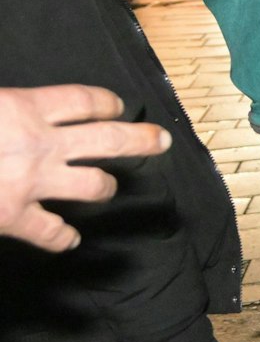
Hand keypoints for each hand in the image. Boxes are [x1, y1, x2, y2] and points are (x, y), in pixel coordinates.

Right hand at [0, 85, 170, 251]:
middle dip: (141, 140)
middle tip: (162, 141)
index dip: (107, 104)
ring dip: (105, 187)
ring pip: (92, 185)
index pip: (83, 101)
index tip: (118, 108)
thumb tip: (17, 112)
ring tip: (108, 188)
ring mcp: (31, 182)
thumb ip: (9, 109)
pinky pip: (50, 232)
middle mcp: (39, 145)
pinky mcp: (13, 217)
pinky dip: (62, 238)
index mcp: (24, 108)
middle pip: (108, 139)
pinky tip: (69, 240)